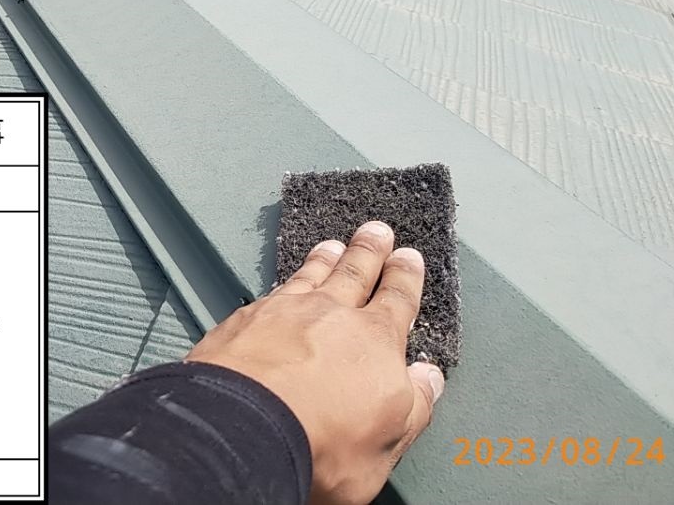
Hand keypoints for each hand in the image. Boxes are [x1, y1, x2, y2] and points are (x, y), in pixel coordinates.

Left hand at [184, 221, 444, 504]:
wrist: (243, 427)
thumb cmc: (322, 442)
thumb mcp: (388, 440)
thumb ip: (413, 405)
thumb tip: (430, 377)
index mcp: (375, 342)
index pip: (397, 301)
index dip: (404, 279)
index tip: (409, 256)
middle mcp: (331, 315)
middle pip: (354, 274)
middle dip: (368, 252)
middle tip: (376, 230)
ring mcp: (284, 311)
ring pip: (311, 275)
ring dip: (324, 259)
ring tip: (332, 245)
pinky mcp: (244, 319)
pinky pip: (273, 289)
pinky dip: (285, 281)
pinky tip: (282, 284)